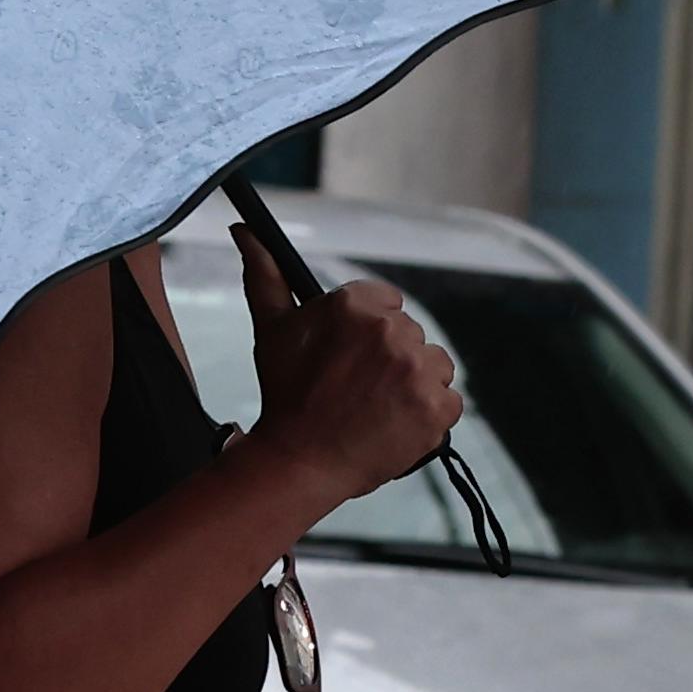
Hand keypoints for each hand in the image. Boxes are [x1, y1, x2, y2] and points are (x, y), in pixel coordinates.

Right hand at [236, 223, 460, 502]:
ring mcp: (418, 371)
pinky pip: (449, 400)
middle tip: (358, 388)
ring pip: (434, 364)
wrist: (299, 462)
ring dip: (414, 383)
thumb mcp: (272, 328)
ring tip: (378, 406)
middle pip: (410, 334)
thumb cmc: (285, 395)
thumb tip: (243, 230)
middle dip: (389, 358)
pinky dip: (430, 414)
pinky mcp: (437, 408)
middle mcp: (391, 331)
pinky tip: (397, 423)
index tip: (351, 357)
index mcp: (356, 306)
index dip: (369, 332)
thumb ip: (265, 274)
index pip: (387, 302)